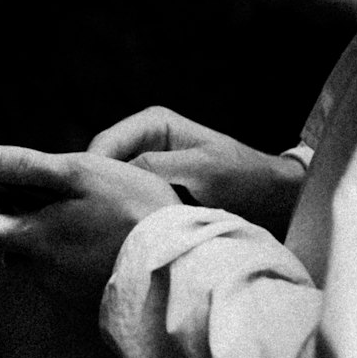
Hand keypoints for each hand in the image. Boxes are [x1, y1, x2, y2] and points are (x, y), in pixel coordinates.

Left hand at [0, 144, 181, 304]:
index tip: (33, 193)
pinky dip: (80, 264)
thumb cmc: (131, 207)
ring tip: (96, 225)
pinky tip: (109, 246)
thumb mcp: (79, 171)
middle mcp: (41, 273)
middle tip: (70, 207)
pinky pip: (70, 280)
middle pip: (14, 249)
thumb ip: (25, 165)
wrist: (178, 257)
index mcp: (31, 239)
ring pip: (43, 266)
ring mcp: (66, 292)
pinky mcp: (90, 302)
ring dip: (57, 246)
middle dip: (31, 228)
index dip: (3, 207)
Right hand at [87, 107, 304, 234]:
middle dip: (96, 188)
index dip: (90, 170)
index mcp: (152, 124)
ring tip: (101, 230)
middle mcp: (144, 141)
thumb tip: (116, 176)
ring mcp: (147, 168)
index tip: (83, 199)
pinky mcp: (154, 193)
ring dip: (110, 205)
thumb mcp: (201, 168)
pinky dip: (124, 214)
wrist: (273, 200)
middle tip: (87, 220)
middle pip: (102, 166)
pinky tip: (120, 234)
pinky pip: (128, 201)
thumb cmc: (244, 178)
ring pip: (112, 186)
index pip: (104, 144)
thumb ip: (158, 166)